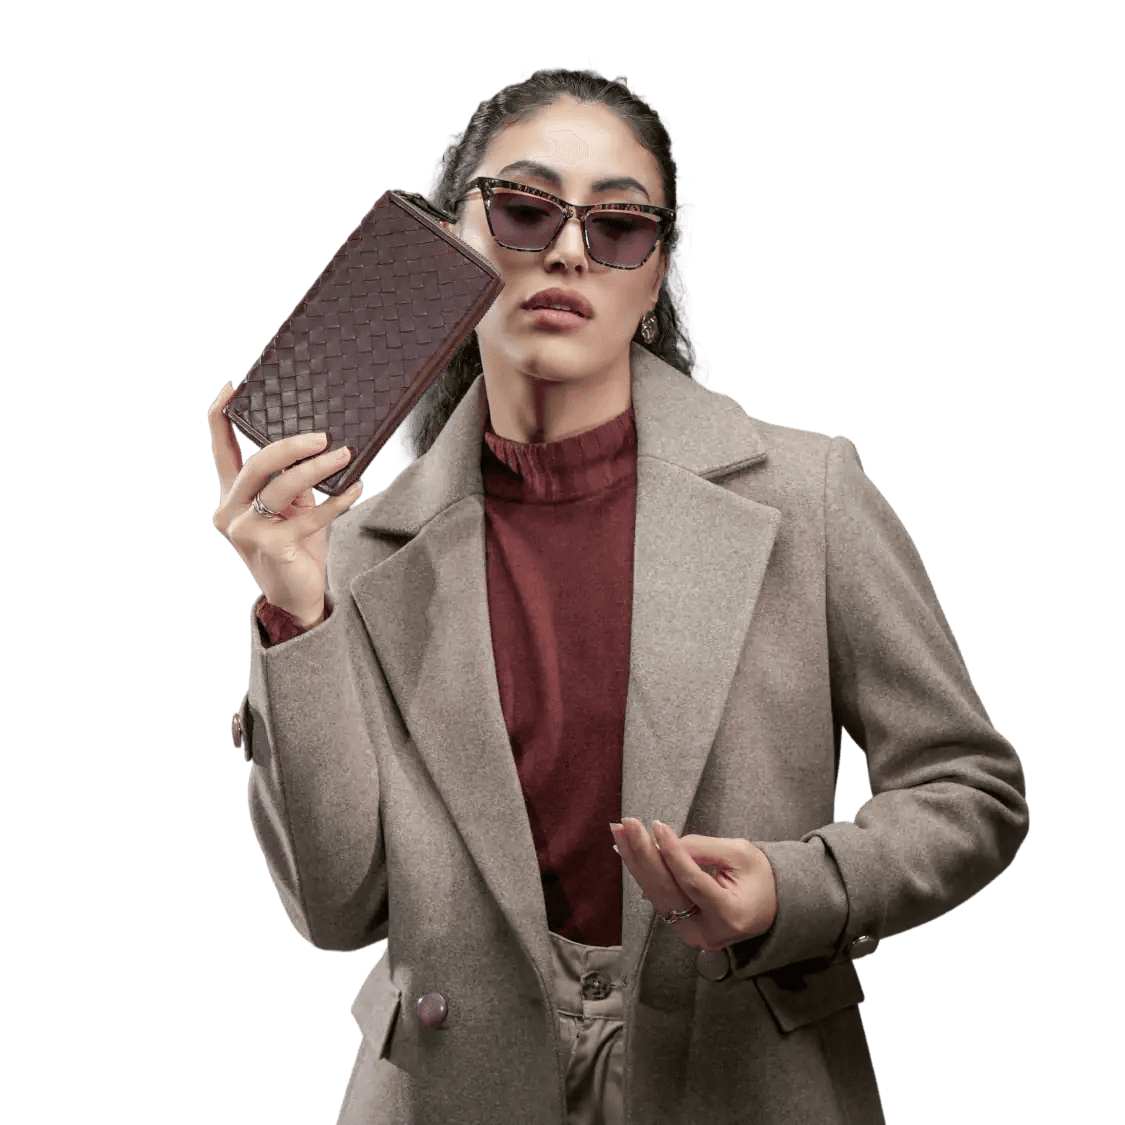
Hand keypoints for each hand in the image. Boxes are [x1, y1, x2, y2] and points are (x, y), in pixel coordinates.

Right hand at [209, 382, 363, 624]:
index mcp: (231, 496)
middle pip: (256, 464)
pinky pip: (310, 515)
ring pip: (282, 486)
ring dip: (319, 468)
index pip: (220, 449)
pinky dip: (337, 501)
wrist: (297, 597)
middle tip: (322, 436)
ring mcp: (246, 530)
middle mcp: (230, 511)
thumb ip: (292, 480)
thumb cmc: (295, 548)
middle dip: (290, 445)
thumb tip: (318, 444)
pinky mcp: (271, 546)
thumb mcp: (291, 508)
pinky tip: (356, 488)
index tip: (233, 386)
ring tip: (345, 454)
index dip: (222, 416)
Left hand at [611, 818, 777, 953]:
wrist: (768, 906)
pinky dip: (642, 871)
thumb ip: (704, 849)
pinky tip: (626, 850)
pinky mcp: (681, 926)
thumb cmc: (759, 877)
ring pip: (656, 894)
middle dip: (644, 853)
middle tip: (627, 824)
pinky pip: (658, 896)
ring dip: (635, 860)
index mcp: (729, 915)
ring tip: (620, 832)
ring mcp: (691, 933)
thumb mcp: (741, 854)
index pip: (693, 882)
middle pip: (667, 890)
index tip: (657, 825)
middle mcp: (706, 931)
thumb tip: (666, 842)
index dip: (673, 853)